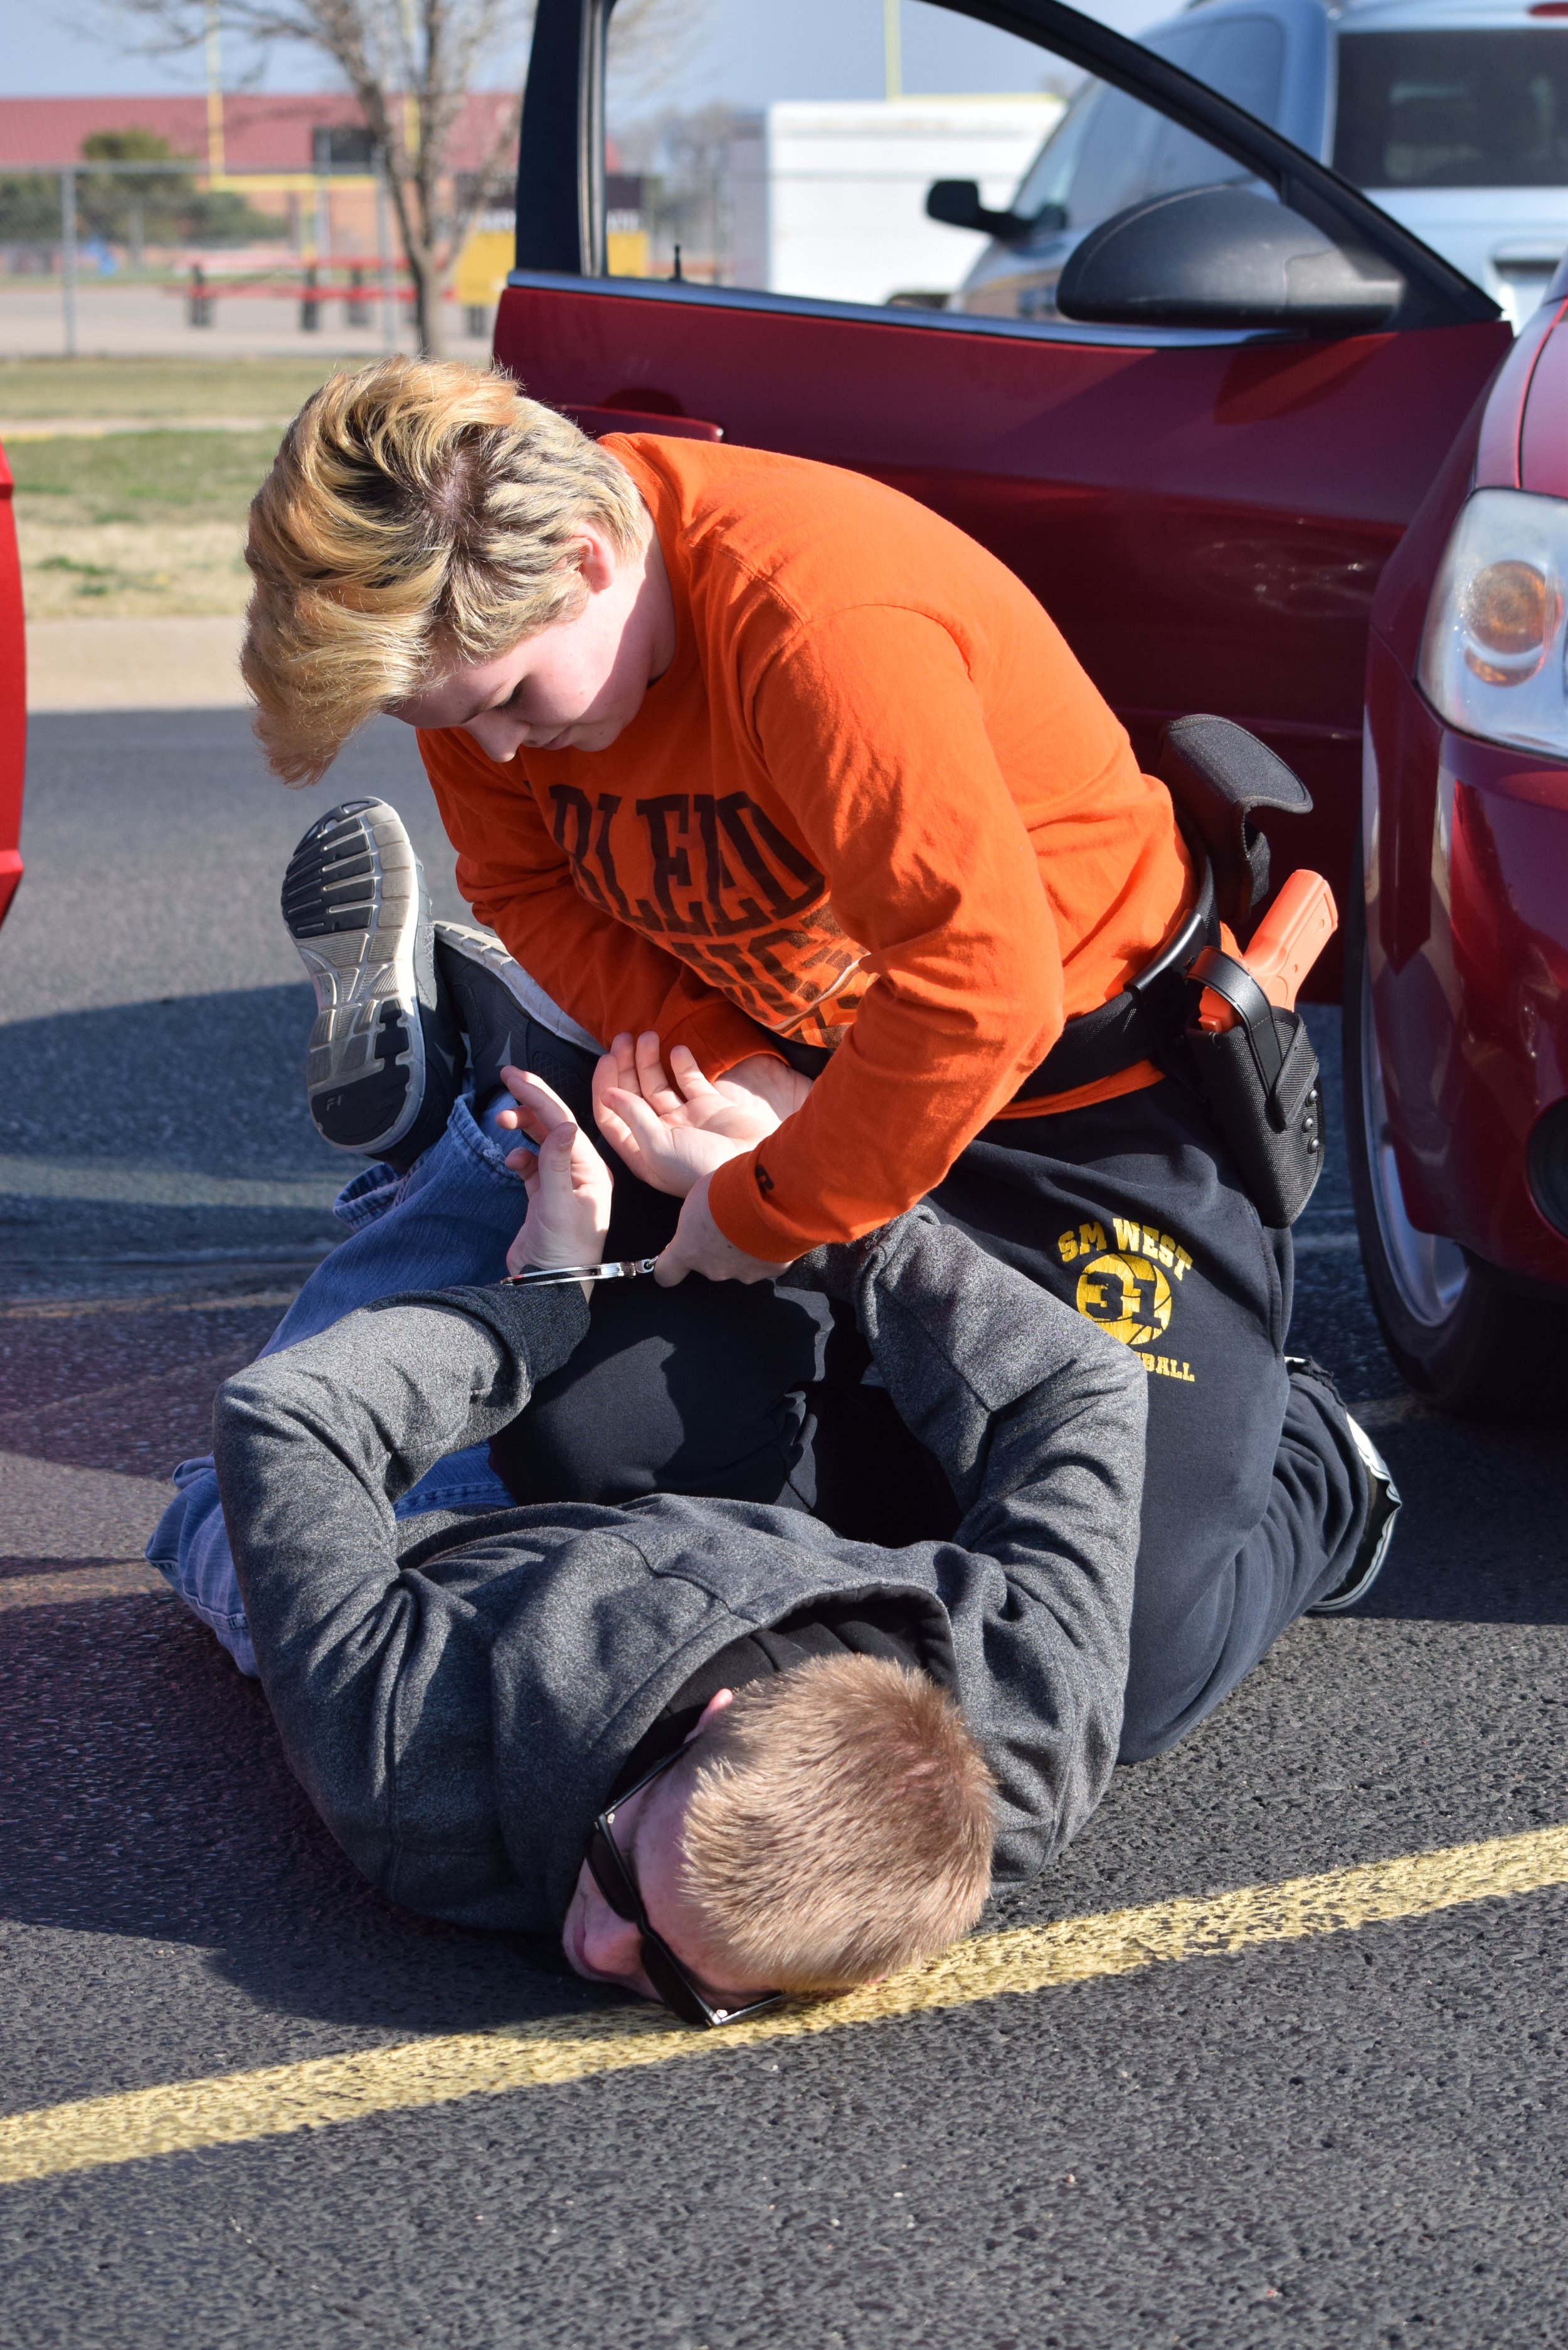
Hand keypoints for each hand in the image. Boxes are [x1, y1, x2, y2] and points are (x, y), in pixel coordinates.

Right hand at [494, 1066, 612, 1285]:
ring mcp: (561, 1183)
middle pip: (554, 1124)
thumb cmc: (562, 1251)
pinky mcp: (543, 1195)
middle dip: (530, 1100)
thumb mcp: (558, 1204)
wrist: (548, 1287)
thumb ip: (556, 1162)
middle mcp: (580, 1172)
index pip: (563, 1122)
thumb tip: (562, 1124)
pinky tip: (511, 1159)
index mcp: (592, 1170)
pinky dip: (519, 1156)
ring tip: (501, 1118)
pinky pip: (531, 1164)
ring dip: (522, 1126)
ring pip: (541, 1141)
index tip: (515, 1076)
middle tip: (506, 1076)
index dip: (539, 1095)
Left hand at [592, 1032, 809, 1197]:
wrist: (752, 1170)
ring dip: (649, 1060)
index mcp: (641, 1152)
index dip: (605, 1086)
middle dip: (625, 1067)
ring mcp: (685, 1121)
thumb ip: (632, 1116)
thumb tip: (606, 1094)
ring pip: (659, 1085)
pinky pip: (691, 1081)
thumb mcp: (657, 1145)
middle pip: (633, 1096)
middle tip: (622, 1039)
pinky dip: (683, 1064)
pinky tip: (677, 1050)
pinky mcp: (710, 1108)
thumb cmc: (700, 1167)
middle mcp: (660, 1135)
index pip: (612, 1115)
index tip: (607, 1059)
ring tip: (647, 1035)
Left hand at [653, 1173, 797, 1287]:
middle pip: (710, 1263)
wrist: (770, 1198)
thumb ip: (697, 1219)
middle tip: (730, 1221)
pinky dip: (770, 1249)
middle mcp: (714, 1269)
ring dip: (745, 1248)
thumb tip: (703, 1220)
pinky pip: (768, 1261)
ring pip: (740, 1263)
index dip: (669, 1268)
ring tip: (756, 1222)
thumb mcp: (699, 1197)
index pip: (667, 1273)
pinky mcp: (772, 1271)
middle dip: (718, 1246)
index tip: (673, 1260)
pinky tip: (776, 1229)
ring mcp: (743, 1273)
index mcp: (689, 1250)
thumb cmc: (727, 1191)